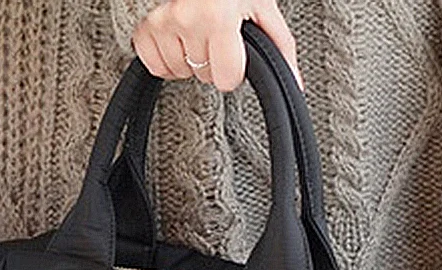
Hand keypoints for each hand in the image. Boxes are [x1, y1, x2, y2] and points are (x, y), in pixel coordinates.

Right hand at [131, 0, 303, 92]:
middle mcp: (188, 18)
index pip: (226, 79)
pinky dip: (168, 59)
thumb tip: (295, 86)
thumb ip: (280, 50)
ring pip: (180, 73)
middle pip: (204, 77)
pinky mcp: (145, 29)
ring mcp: (163, 23)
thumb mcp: (261, 11)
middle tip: (215, 36)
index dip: (234, 70)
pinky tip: (179, 40)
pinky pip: (156, 67)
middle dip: (212, 61)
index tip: (234, 53)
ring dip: (190, 60)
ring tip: (197, 35)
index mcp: (219, 15)